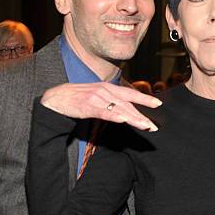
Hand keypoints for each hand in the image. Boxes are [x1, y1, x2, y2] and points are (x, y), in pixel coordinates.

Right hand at [41, 82, 161, 130]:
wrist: (56, 97)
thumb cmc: (78, 97)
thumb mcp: (98, 95)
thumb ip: (112, 100)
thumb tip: (126, 109)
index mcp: (109, 88)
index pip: (130, 93)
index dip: (144, 98)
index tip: (158, 104)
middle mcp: (105, 91)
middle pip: (128, 104)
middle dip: (141, 116)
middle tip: (154, 126)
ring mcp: (96, 98)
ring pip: (119, 109)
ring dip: (133, 118)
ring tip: (144, 125)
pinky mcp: (87, 107)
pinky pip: (103, 112)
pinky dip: (113, 116)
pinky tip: (122, 120)